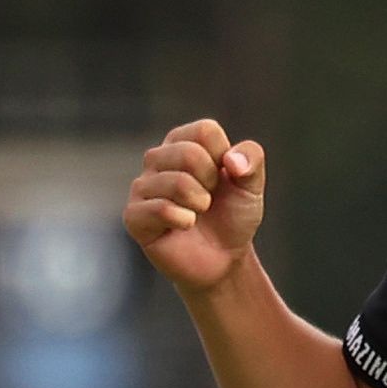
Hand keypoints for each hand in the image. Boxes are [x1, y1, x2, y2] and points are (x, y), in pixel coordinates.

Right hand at [123, 118, 266, 292]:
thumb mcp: (252, 184)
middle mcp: (158, 159)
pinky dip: (184, 220)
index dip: (225, 157)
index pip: (205, 131)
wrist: (223, 257)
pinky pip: (160, 209)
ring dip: (200, 203)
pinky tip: (185, 225)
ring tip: (198, 212)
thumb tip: (231, 160)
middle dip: (212, 181)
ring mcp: (142, 187)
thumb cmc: (233, 214)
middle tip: (210, 198)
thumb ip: (252, 160)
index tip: (224, 176)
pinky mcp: (134, 216)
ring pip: (176, 182)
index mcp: (184, 142)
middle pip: (189, 153)